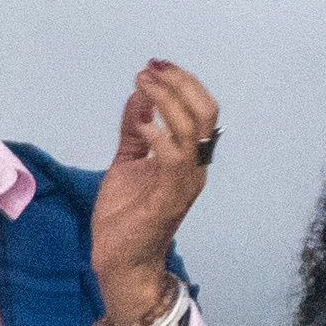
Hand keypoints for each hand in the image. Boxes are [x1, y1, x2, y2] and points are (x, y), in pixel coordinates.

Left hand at [90, 58, 219, 325]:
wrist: (120, 261)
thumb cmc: (126, 217)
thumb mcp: (127, 162)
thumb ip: (135, 130)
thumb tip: (139, 95)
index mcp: (188, 157)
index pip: (200, 110)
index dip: (182, 83)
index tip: (155, 64)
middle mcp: (195, 167)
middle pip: (205, 113)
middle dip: (180, 84)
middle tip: (151, 68)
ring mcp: (185, 183)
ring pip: (193, 130)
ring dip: (167, 101)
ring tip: (142, 84)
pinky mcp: (169, 198)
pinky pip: (174, 160)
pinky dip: (160, 136)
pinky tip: (142, 125)